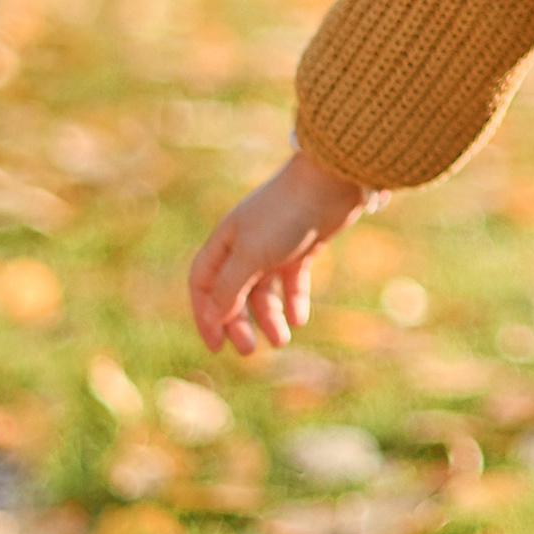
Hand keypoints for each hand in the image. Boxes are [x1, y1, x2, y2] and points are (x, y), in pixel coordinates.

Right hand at [188, 149, 368, 357]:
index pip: (203, 283)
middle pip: (233, 292)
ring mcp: (274, 245)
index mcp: (225, 242)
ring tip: (282, 340)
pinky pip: (292, 281)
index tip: (215, 345)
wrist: (330, 183)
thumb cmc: (285, 215)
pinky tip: (299, 319)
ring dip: (270, 316)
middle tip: (248, 351)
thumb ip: (230, 287)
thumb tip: (213, 317)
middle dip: (239, 322)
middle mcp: (245, 244)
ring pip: (264, 290)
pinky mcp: (301, 246)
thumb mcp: (251, 255)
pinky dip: (294, 300)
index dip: (205, 315)